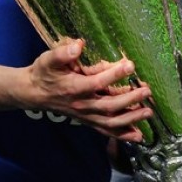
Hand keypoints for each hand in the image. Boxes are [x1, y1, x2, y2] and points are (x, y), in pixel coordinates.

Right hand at [27, 39, 153, 142]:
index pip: (97, 83)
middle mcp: (81, 105)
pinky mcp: (87, 120)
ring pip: (110, 122)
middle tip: (146, 90)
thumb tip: (78, 45)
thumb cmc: (43, 73)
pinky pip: (105, 130)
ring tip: (148, 112)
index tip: (131, 65)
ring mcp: (85, 115)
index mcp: (73, 88)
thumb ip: (62, 53)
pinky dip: (122, 135)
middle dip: (129, 99)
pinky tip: (138, 136)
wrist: (33, 93)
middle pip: (108, 106)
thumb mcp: (48, 59)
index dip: (114, 75)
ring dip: (131, 119)